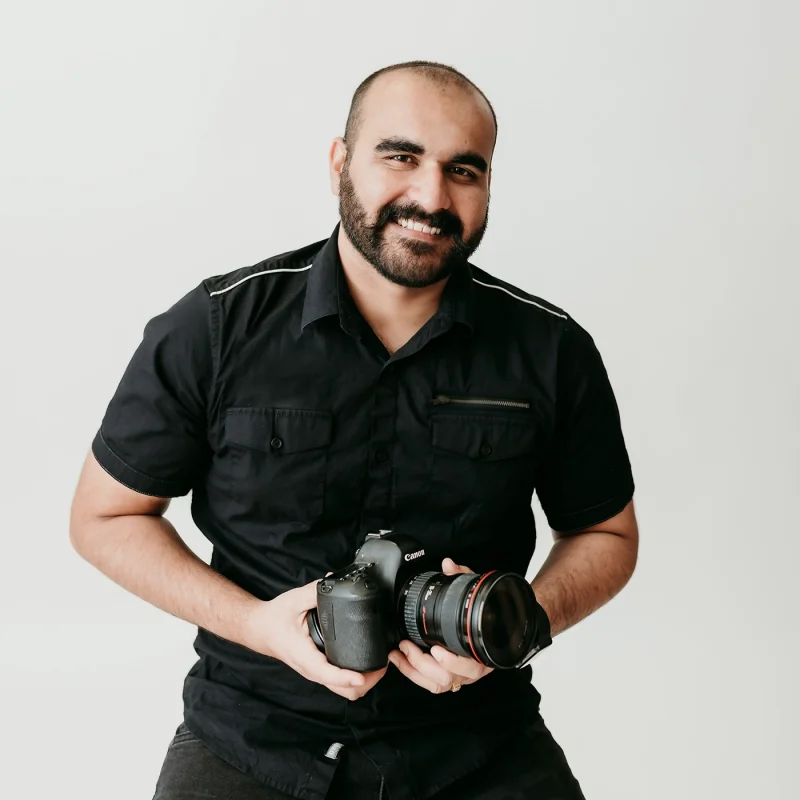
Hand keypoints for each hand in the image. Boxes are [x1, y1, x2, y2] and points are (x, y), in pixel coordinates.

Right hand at [242, 576, 386, 700]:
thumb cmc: (275, 618)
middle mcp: (312, 670)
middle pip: (343, 691)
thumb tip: (332, 580)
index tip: (364, 675)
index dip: (347, 677)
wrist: (259, 629)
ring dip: (363, 683)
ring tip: (378, 664)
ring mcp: (316, 673)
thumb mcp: (294, 600)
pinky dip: (355, 678)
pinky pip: (340, 683)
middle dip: (365, 682)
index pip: (328, 674)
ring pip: (343, 691)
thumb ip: (314, 591)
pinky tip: (365, 662)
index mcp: (305, 656)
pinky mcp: (319, 670)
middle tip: (382, 664)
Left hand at [388, 558, 493, 693]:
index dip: (454, 662)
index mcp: (482, 652)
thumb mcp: (473, 593)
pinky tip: (401, 660)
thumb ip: (462, 577)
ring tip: (400, 652)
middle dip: (423, 663)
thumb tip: (448, 565)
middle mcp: (472, 668)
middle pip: (449, 678)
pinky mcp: (447, 678)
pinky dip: (413, 674)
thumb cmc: (481, 613)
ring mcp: (459, 675)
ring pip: (438, 684)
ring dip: (415, 669)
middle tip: (408, 645)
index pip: (472, 665)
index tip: (437, 650)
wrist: (489, 627)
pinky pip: (430, 684)